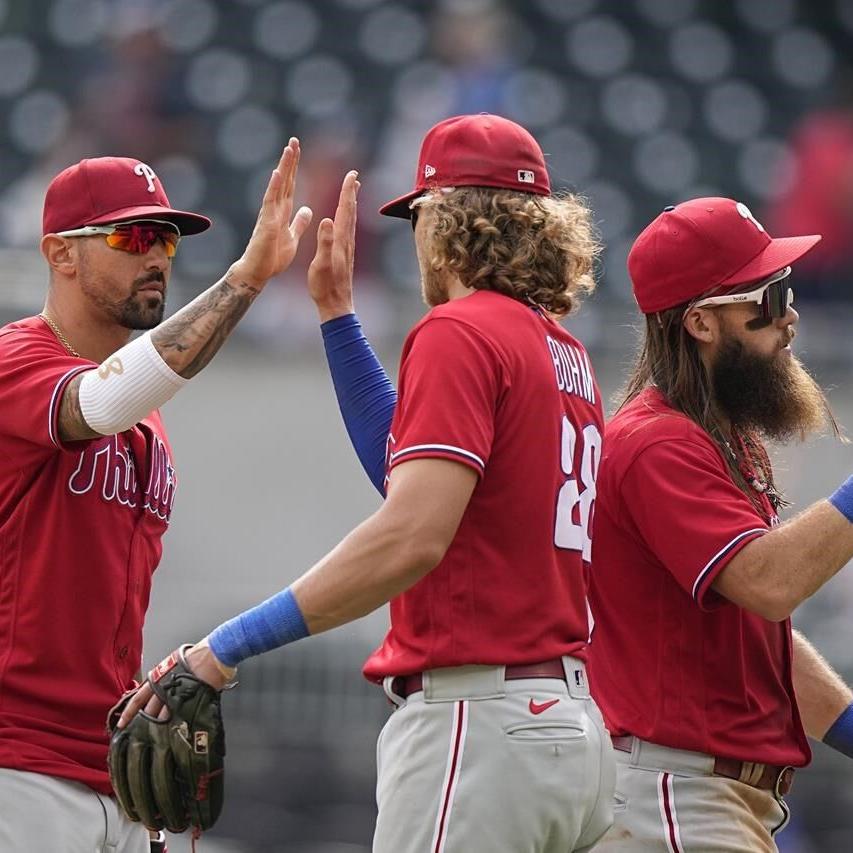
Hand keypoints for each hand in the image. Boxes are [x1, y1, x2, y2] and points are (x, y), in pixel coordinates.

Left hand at [116, 641, 231, 728]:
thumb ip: (168, 677)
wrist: (214, 653)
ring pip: (162, 715)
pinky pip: (178, 716)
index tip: (121, 724)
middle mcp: (164, 686)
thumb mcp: (176, 662)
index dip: (129, 712)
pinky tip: (172, 732)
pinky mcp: (189, 700)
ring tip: (156, 737)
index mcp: (159, 676)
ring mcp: (176, 694)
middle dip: (144, 722)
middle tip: (139, 734)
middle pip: (149, 710)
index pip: (139, 697)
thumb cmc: (197, 655)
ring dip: (159, 725)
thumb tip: (164, 687)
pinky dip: (174, 724)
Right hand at [228, 137, 312, 289]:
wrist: (259, 272)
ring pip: (277, 187)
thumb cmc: (273, 257)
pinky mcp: (267, 224)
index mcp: (283, 212)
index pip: (289, 185)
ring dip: (282, 168)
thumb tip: (307, 209)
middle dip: (289, 161)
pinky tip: (277, 174)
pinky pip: (270, 204)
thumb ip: (299, 222)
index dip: (294, 168)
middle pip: (283, 180)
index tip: (298, 150)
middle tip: (294, 141)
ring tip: (288, 150)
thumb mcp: (293, 237)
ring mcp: (269, 215)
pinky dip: (274, 188)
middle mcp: (275, 209)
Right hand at [307, 170, 359, 321]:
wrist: (336, 306)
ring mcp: (347, 249)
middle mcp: (347, 242)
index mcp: (340, 241)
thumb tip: (327, 219)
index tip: (350, 174)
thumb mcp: (320, 264)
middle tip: (354, 175)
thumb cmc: (325, 287)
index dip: (346, 192)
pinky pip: (348, 231)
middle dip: (351, 192)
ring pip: (350, 220)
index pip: (344, 211)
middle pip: (350, 212)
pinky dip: (348, 218)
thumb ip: (324, 242)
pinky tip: (347, 219)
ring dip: (351, 204)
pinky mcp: (345, 255)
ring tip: (353, 191)